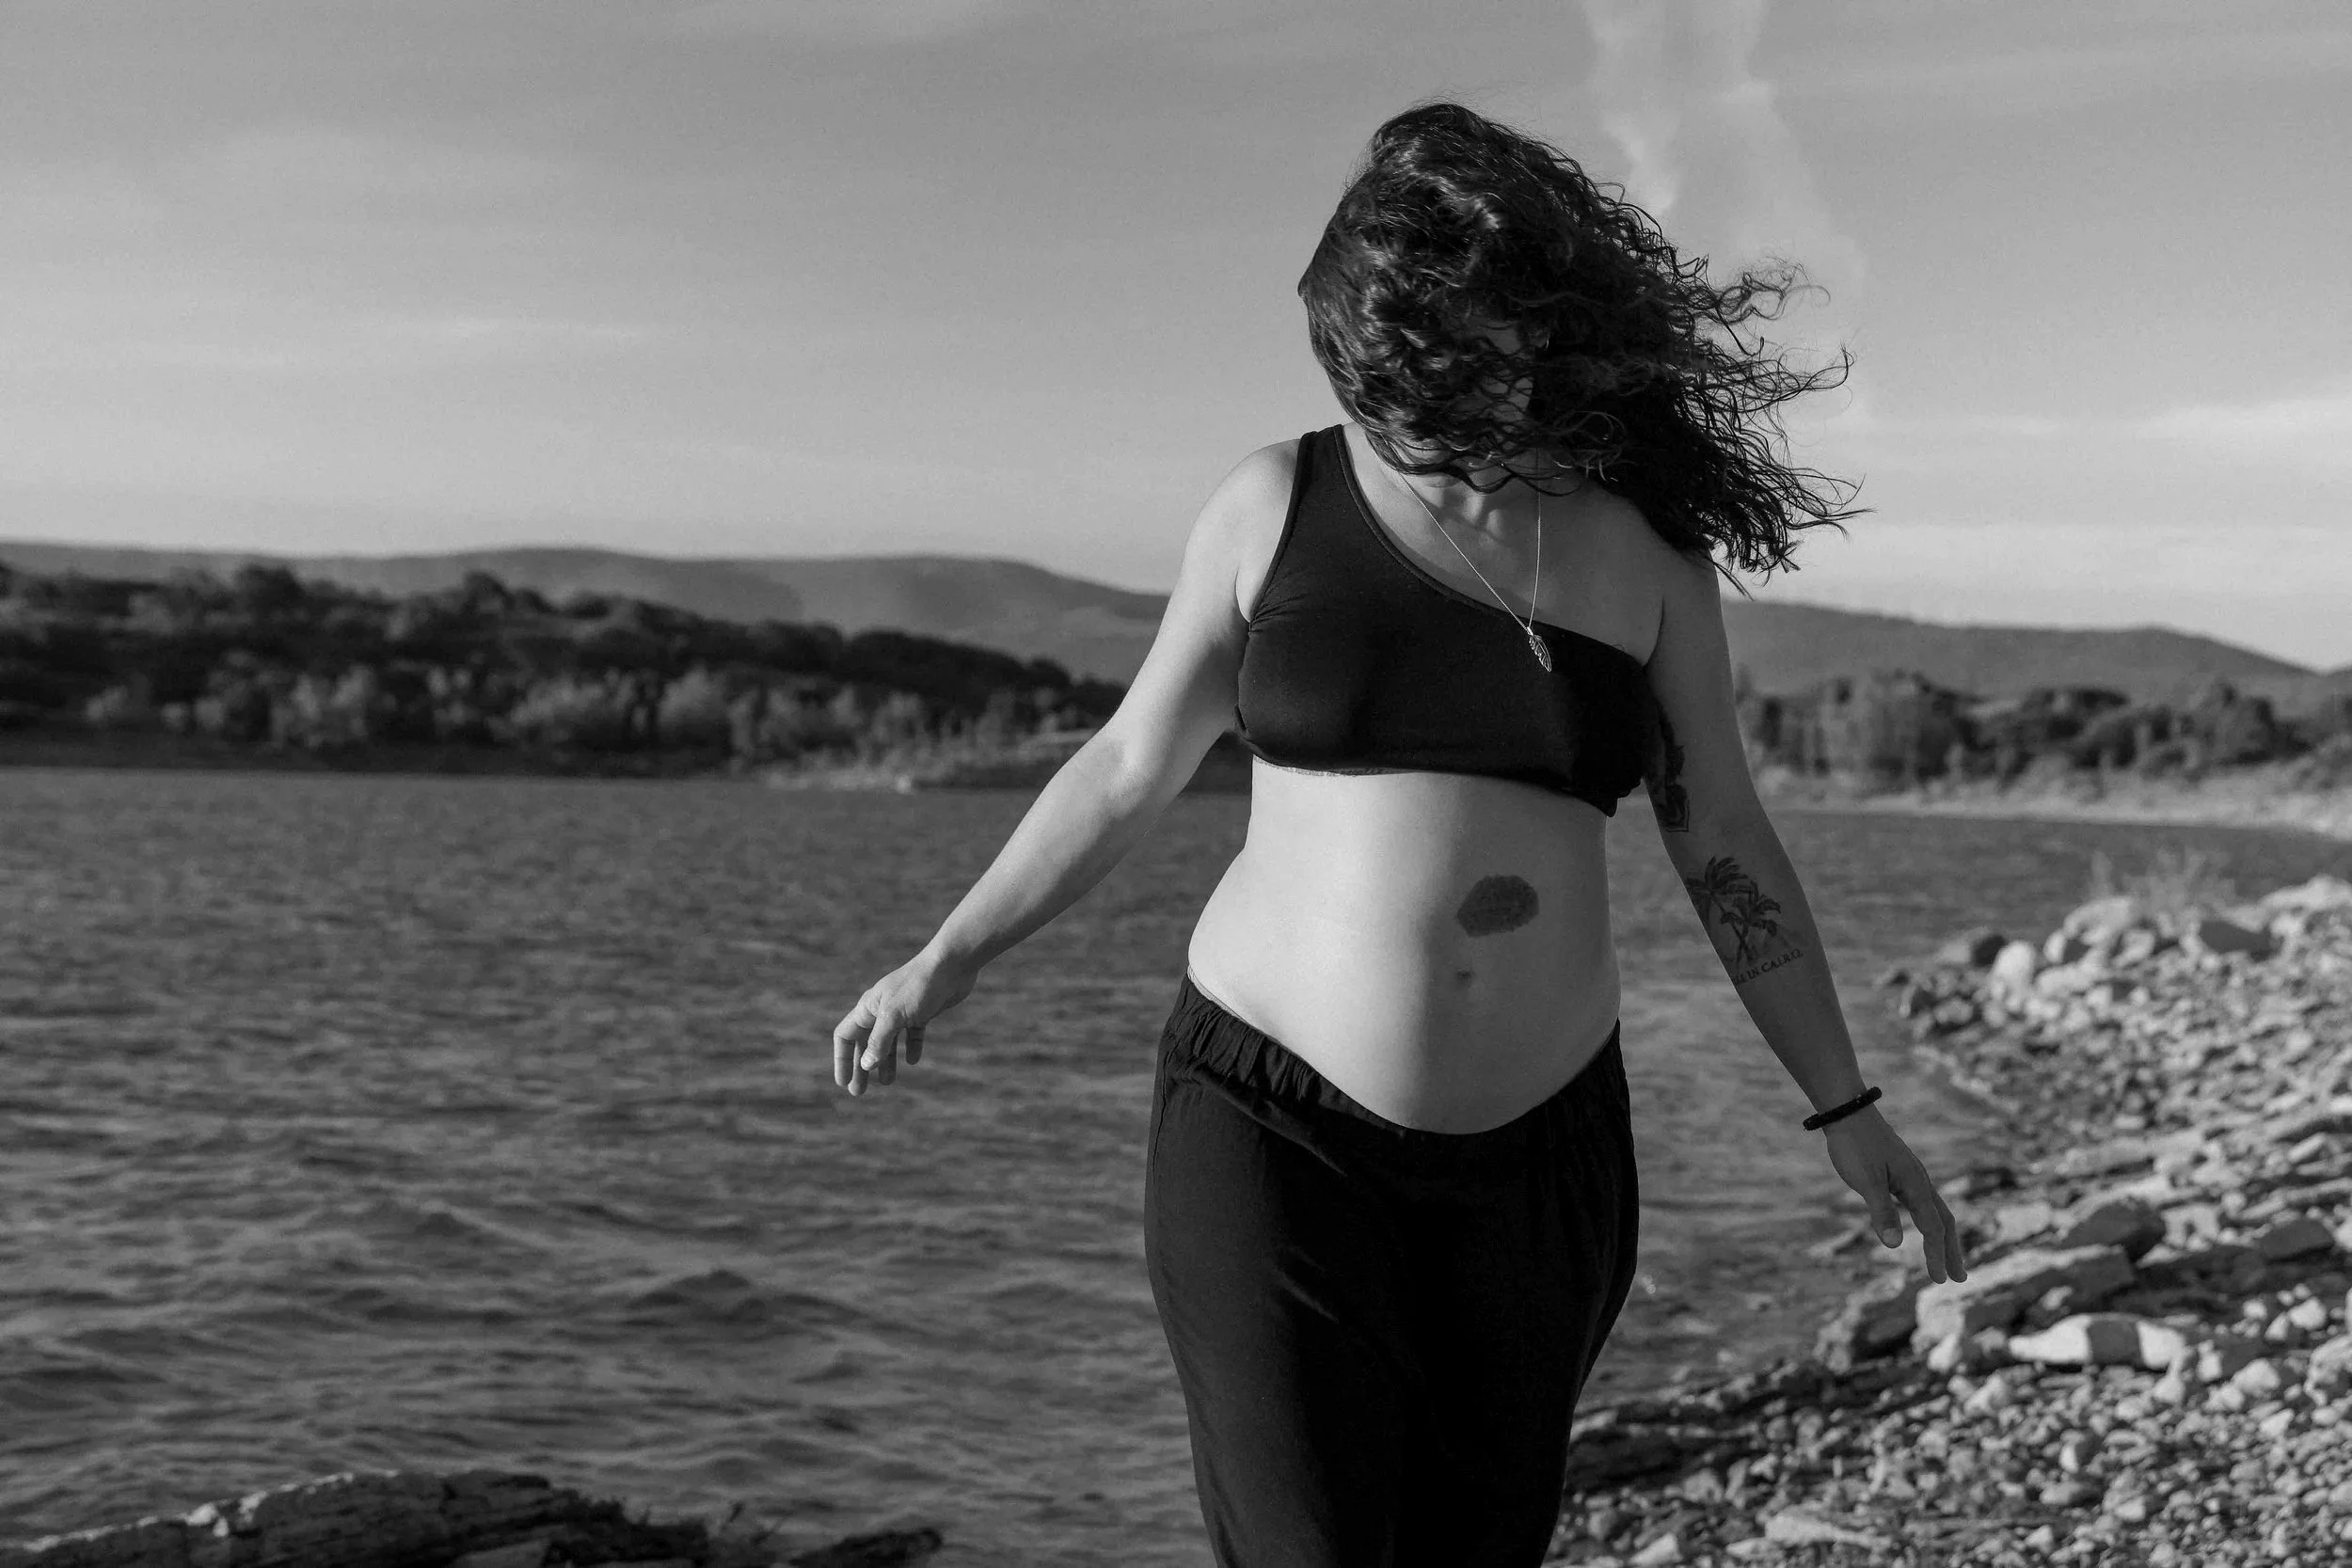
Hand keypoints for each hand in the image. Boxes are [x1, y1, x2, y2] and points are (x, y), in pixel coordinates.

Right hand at [832, 948, 979, 1096]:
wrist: (952, 965)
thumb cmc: (919, 986)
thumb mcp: (894, 1015)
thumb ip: (880, 1041)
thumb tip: (866, 1066)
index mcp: (869, 1008)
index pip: (845, 1036)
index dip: (842, 1060)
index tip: (843, 1082)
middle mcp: (882, 1009)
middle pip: (865, 1043)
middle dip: (862, 1067)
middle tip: (860, 1092)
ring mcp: (903, 1011)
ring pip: (889, 1041)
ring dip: (886, 1061)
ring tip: (888, 1082)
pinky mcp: (923, 1012)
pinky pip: (912, 1034)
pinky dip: (911, 1047)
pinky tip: (914, 1060)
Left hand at [1821, 1106, 1968, 1283]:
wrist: (1848, 1111)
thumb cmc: (1855, 1145)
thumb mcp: (1865, 1181)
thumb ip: (1881, 1211)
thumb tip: (1895, 1245)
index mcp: (1916, 1185)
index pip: (1933, 1228)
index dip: (1936, 1255)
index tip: (1939, 1281)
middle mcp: (1920, 1181)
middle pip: (1944, 1221)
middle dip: (1951, 1251)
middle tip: (1959, 1279)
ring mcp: (1911, 1175)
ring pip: (1934, 1211)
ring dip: (1942, 1237)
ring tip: (1945, 1258)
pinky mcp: (1900, 1172)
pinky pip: (1921, 1202)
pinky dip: (1927, 1220)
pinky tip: (1921, 1224)